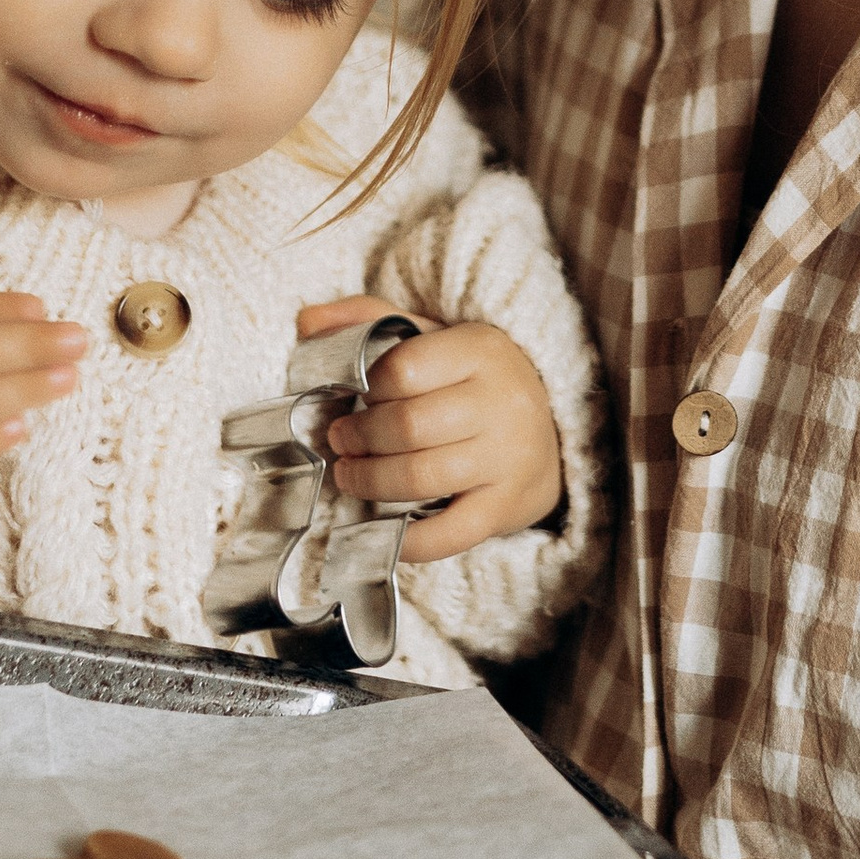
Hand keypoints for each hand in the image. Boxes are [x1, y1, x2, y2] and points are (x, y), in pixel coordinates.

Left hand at [294, 294, 561, 557]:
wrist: (551, 433)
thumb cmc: (475, 381)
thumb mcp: (435, 336)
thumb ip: (371, 319)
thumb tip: (308, 320)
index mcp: (482, 350)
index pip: (403, 368)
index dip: (367, 386)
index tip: (358, 395)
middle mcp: (502, 402)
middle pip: (406, 426)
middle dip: (358, 438)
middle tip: (339, 440)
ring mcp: (508, 458)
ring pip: (419, 477)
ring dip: (369, 482)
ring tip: (349, 475)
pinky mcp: (507, 507)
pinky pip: (448, 534)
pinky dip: (408, 539)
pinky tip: (384, 528)